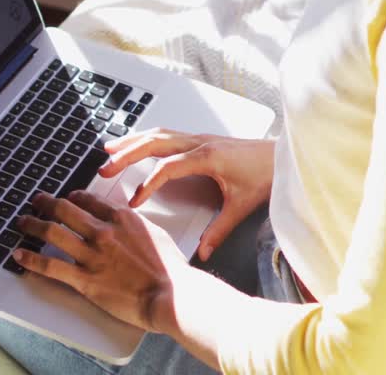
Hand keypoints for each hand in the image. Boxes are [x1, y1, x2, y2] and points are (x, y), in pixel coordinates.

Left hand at [14, 191, 188, 332]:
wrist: (172, 294)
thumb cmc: (170, 269)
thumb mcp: (154, 233)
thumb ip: (134, 225)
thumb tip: (124, 222)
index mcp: (122, 218)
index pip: (89, 199)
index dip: (74, 197)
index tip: (67, 198)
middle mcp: (103, 231)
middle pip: (65, 210)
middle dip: (46, 203)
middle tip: (37, 201)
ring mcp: (92, 255)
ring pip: (52, 233)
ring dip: (33, 225)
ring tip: (22, 222)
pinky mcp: (85, 279)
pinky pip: (50, 266)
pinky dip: (30, 259)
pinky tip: (19, 254)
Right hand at [99, 129, 274, 260]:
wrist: (282, 155)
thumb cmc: (265, 174)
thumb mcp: (242, 206)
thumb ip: (220, 230)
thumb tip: (203, 252)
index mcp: (207, 157)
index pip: (166, 169)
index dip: (147, 184)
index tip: (133, 202)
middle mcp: (199, 143)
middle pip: (154, 143)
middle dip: (127, 155)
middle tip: (104, 168)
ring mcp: (199, 138)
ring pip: (158, 134)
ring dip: (133, 141)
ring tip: (109, 150)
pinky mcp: (201, 139)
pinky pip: (167, 134)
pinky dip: (147, 138)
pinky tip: (137, 144)